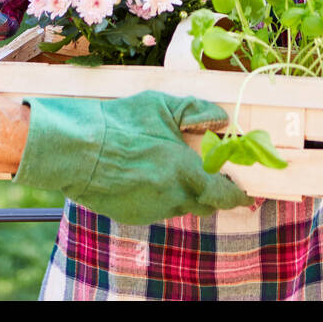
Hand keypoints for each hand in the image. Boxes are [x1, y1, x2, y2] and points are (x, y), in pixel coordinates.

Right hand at [12, 91, 252, 224]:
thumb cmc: (121, 124)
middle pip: (206, 205)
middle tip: (211, 176)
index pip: (226, 196)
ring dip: (185, 193)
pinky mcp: (133, 216)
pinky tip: (146, 177)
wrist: (76, 149)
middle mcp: (174, 197)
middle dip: (213, 194)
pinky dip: (160, 196)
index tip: (246, 193)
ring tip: (171, 170)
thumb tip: (222, 119)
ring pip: (181, 206)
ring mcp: (152, 210)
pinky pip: (157, 208)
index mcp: (186, 172)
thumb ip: (197, 111)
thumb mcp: (162, 106)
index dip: (239, 195)